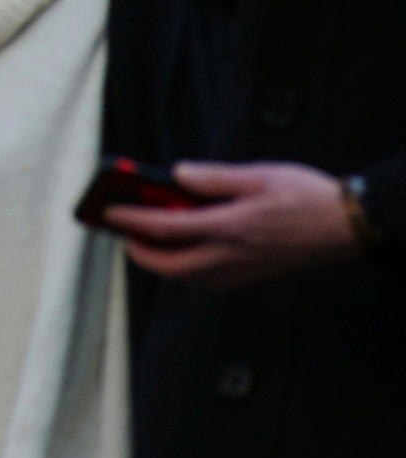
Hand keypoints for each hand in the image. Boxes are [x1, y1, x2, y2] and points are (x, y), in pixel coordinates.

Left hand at [110, 160, 371, 288]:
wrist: (349, 227)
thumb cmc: (308, 198)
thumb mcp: (260, 175)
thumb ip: (215, 177)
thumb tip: (178, 174)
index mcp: (229, 227)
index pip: (164, 228)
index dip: (130, 220)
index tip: (108, 211)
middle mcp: (230, 256)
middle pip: (167, 266)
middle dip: (138, 251)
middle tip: (124, 233)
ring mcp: (241, 271)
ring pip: (186, 279)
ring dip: (161, 263)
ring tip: (151, 240)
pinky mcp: (252, 277)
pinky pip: (206, 282)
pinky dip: (186, 270)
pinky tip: (187, 251)